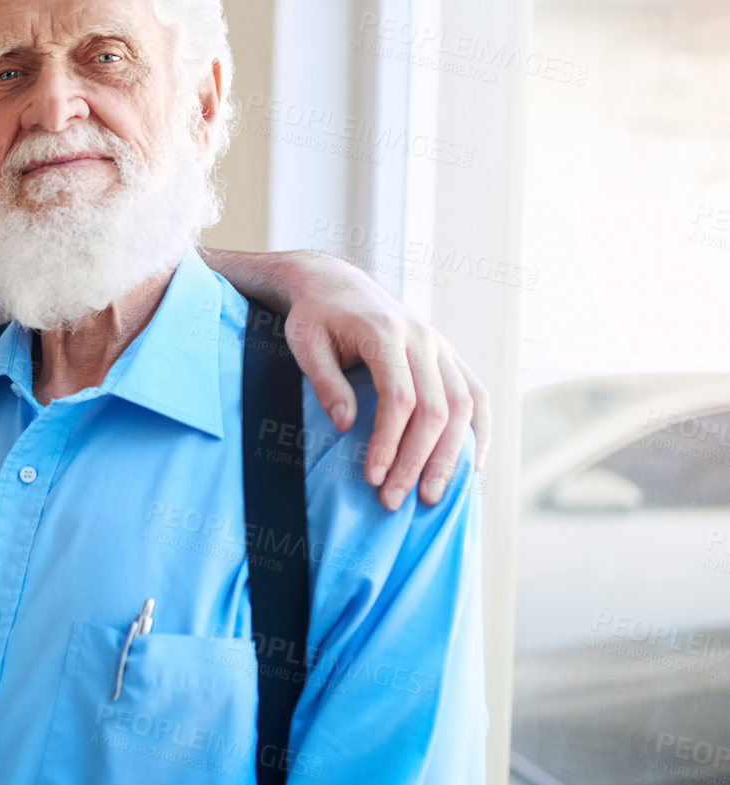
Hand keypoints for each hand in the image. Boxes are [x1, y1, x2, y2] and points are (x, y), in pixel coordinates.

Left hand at [280, 256, 489, 510]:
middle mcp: (422, 338)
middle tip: (395, 501)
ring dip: (451, 456)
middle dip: (417, 460)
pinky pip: (476, 395)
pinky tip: (471, 467)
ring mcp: (441, 346)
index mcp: (385, 333)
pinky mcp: (448, 355)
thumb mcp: (305, 343)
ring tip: (431, 496)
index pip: (399, 398)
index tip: (373, 478)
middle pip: (435, 409)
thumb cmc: (314, 316)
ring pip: (463, 406)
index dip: (390, 442)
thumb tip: (347, 426)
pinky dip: (479, 433)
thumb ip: (325, 382)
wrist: (336, 283)